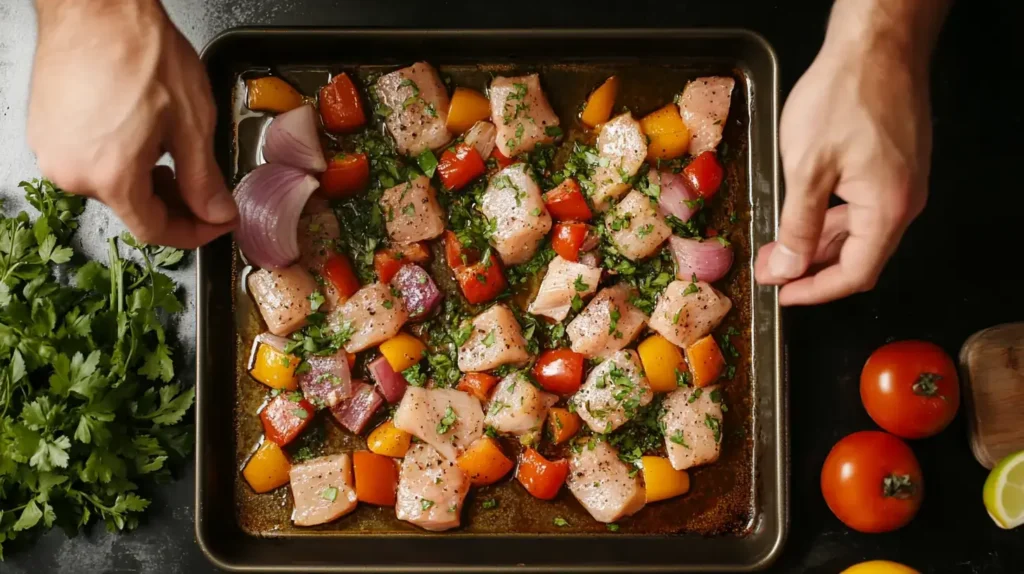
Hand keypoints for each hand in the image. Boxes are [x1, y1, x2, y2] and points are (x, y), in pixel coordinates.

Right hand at [27, 0, 235, 248]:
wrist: (97, 7)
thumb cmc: (140, 52)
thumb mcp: (192, 124)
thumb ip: (204, 179)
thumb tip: (216, 214)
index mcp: (110, 177)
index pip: (155, 231)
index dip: (193, 232)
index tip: (216, 222)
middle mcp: (72, 172)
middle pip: (132, 208)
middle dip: (173, 203)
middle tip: (203, 188)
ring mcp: (52, 152)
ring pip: (110, 184)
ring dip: (146, 179)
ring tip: (171, 151)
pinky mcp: (44, 131)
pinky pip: (88, 160)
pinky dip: (119, 159)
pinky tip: (140, 134)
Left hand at [754, 0, 942, 304]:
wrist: (876, 44)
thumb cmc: (844, 95)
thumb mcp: (806, 167)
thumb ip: (797, 224)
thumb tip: (789, 267)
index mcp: (887, 209)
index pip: (855, 274)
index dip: (815, 291)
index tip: (782, 295)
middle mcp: (902, 201)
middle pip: (857, 256)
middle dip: (810, 267)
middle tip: (770, 268)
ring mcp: (900, 182)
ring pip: (856, 230)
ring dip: (816, 242)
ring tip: (776, 244)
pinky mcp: (892, 164)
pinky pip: (860, 205)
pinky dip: (829, 216)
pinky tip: (799, 213)